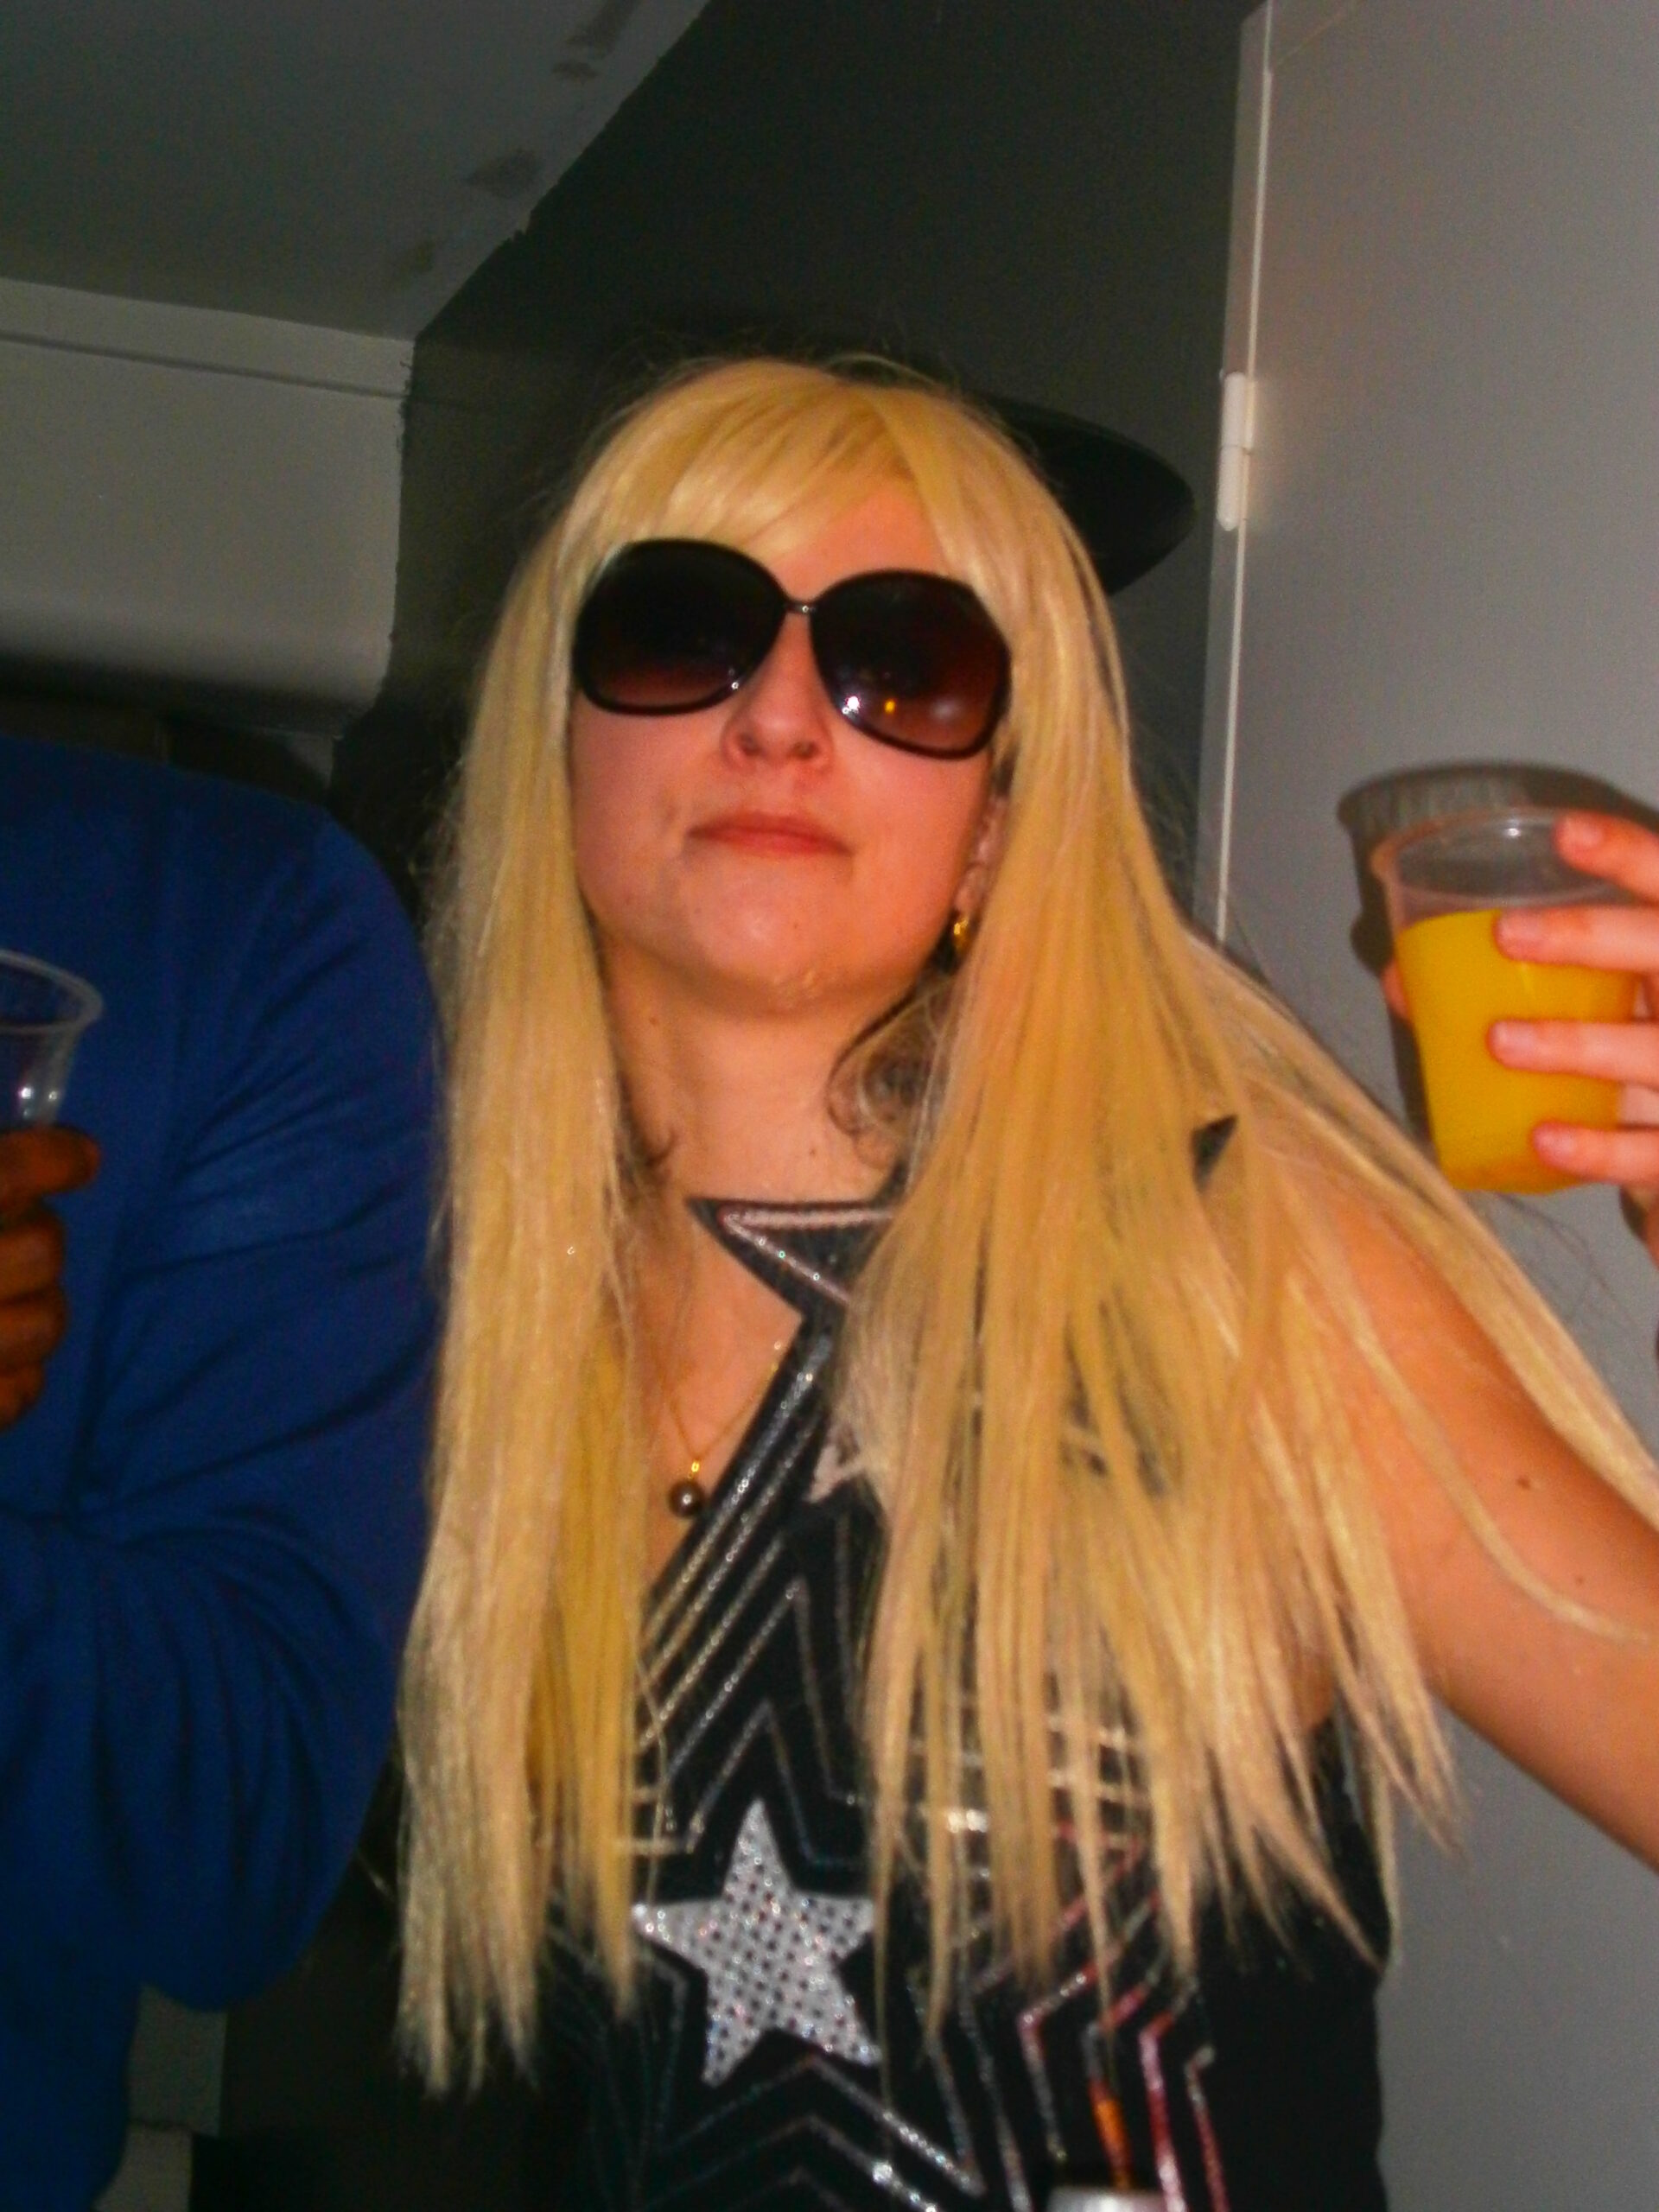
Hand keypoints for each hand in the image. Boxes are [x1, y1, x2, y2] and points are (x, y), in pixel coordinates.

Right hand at [0, 1128, 98, 1427]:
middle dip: (41, 1237)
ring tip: (1, 1303)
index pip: (4, 1177)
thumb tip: (52, 1164)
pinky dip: (17, 1374)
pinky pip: (24, 1390)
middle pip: (42, 1247)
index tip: (85, 1157)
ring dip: (36, 1307)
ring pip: (47, 1321)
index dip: (52, 1159)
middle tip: (14, 1236)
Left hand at [1482, 812, 1658, 1259]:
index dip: (1628, 855)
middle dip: (1591, 938)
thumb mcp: (1593, 1012)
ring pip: (1653, 1053)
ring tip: (1500, 1040)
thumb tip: (1404, 975)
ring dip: (1575, 1044)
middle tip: (1508, 935)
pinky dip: (1597, 1148)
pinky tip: (1542, 1137)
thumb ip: (1513, 988)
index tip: (1565, 832)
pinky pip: (1649, 1149)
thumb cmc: (1631, 1060)